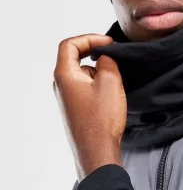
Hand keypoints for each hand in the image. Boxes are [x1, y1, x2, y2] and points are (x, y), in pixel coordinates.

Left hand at [53, 34, 126, 180]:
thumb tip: (105, 57)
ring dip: (99, 71)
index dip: (89, 38)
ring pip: (83, 74)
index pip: (70, 45)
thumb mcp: (110, 81)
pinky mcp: (75, 108)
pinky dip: (98, 84)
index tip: (108, 42)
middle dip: (95, 54)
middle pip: (75, 58)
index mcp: (64, 75)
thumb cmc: (101, 119)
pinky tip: (111, 95)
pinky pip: (85, 87)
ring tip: (115, 81)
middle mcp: (61, 85)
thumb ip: (107, 61)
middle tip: (114, 56)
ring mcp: (67, 98)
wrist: (97, 151)